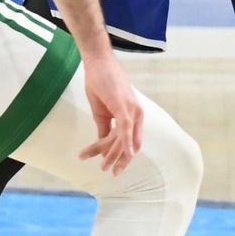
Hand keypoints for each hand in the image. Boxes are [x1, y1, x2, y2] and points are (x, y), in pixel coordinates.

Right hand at [78, 50, 142, 173]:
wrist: (97, 62)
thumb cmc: (100, 83)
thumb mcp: (101, 111)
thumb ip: (104, 128)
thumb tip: (103, 144)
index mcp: (133, 116)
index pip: (131, 141)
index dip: (124, 156)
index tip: (113, 167)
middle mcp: (137, 114)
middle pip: (130, 144)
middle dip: (121, 161)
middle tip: (112, 174)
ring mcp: (132, 110)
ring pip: (124, 139)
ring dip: (113, 154)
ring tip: (102, 166)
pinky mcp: (123, 106)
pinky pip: (126, 128)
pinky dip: (126, 141)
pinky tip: (125, 154)